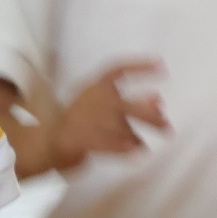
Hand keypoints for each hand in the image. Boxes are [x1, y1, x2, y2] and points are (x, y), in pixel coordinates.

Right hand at [49, 60, 167, 169]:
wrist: (49, 141)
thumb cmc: (80, 121)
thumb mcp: (101, 105)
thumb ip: (129, 103)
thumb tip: (160, 100)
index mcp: (93, 87)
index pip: (117, 69)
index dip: (139, 66)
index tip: (161, 65)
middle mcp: (90, 99)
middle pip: (123, 103)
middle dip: (147, 114)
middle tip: (167, 124)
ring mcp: (83, 119)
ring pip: (117, 126)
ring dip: (135, 137)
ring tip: (143, 147)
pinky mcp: (79, 138)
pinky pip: (106, 143)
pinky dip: (123, 148)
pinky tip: (136, 152)